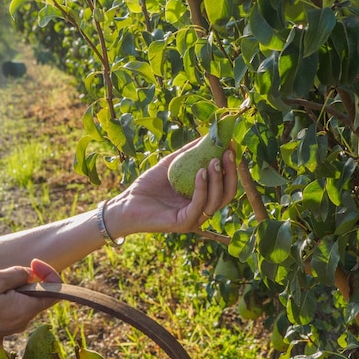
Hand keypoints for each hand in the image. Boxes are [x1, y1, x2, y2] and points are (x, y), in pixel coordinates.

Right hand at [0, 259, 60, 343]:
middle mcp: (23, 322)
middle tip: (7, 272)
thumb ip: (18, 274)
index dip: (49, 274)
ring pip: (23, 302)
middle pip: (38, 296)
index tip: (33, 263)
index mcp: (25, 310)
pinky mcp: (1, 328)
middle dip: (28, 280)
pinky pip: (12, 309)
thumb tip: (30, 274)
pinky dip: (6, 298)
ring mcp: (12, 327)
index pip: (55, 293)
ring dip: (14, 289)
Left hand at [108, 143, 237, 235]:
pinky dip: (202, 188)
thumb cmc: (148, 185)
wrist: (126, 203)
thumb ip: (190, 153)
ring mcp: (194, 218)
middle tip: (228, 152)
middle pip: (226, 194)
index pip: (225, 184)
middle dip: (230, 172)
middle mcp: (202, 209)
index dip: (231, 165)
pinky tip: (200, 172)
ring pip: (215, 201)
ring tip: (213, 161)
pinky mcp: (184, 223)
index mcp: (202, 197)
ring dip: (218, 179)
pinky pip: (198, 205)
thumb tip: (209, 135)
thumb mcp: (172, 164)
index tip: (232, 144)